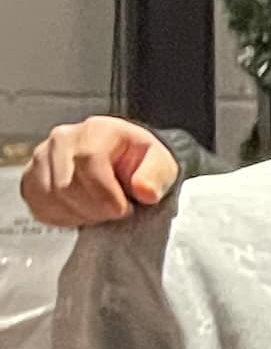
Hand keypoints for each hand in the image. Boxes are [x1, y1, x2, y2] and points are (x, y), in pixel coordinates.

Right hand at [17, 117, 176, 226]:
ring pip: (50, 198)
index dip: (106, 193)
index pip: (89, 161)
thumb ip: (156, 176)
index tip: (125, 208)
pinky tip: (83, 212)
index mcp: (96, 129)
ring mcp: (42, 158)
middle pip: (66, 184)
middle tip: (115, 211)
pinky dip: (63, 218)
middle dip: (95, 209)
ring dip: (80, 214)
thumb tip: (145, 191)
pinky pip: (40, 206)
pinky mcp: (31, 178)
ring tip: (101, 210)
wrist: (124, 163)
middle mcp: (63, 139)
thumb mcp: (161, 164)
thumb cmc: (141, 162)